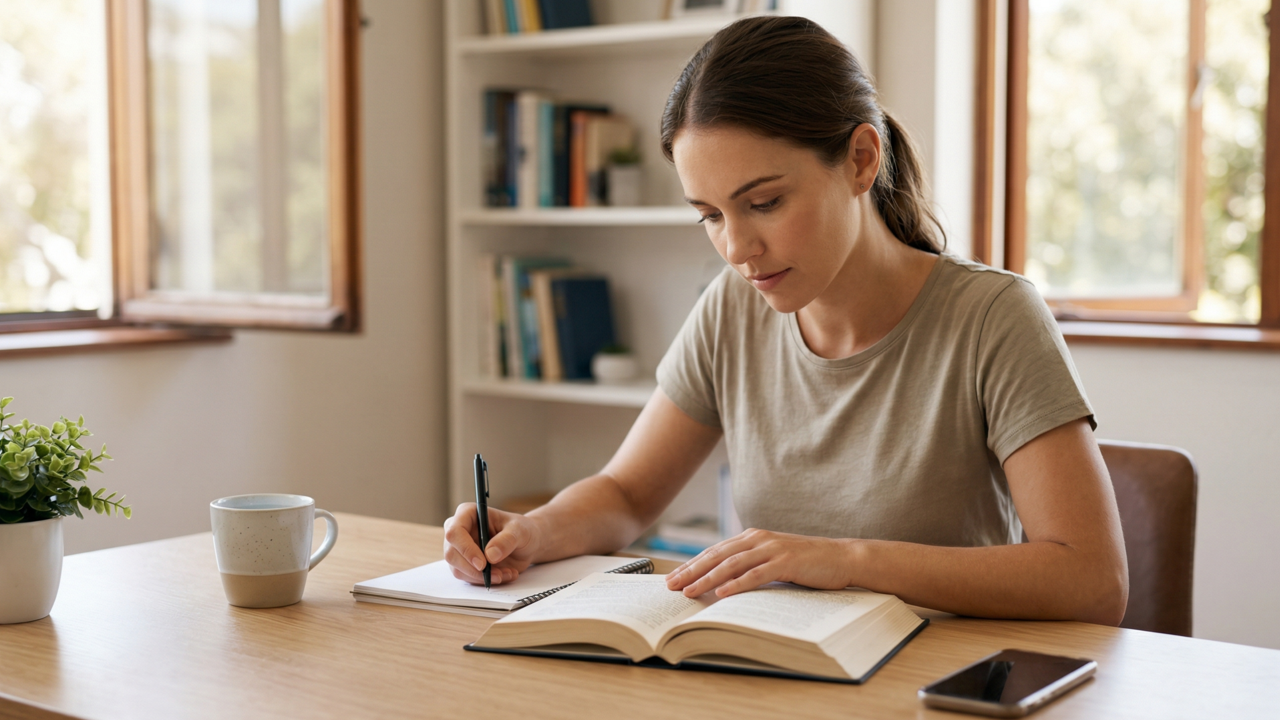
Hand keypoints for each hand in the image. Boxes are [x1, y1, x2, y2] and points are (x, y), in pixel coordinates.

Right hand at [442, 503, 541, 585]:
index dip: (465, 549)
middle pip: (451, 554)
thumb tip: (490, 555)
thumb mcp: (519, 531)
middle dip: (474, 569)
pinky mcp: (465, 565)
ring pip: (458, 569)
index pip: (455, 531)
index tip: (482, 563)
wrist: (526, 544)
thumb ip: (506, 540)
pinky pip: (468, 578)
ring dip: (482, 577)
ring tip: (506, 574)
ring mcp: (460, 549)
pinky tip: (504, 575)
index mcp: (468, 514)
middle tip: (497, 575)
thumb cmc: (521, 530)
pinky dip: (486, 581)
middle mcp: (459, 531)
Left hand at [665, 529, 855, 597]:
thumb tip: (722, 582)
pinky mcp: (786, 562)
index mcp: (752, 537)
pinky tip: (722, 593)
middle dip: (692, 571)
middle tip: (671, 586)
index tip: (673, 578)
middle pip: (717, 556)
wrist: (841, 557)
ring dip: (708, 578)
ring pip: (732, 564)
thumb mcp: (772, 560)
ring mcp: (772, 549)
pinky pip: (756, 574)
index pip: (715, 552)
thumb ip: (750, 565)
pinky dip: (737, 583)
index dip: (692, 564)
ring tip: (689, 591)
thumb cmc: (807, 563)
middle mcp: (758, 539)